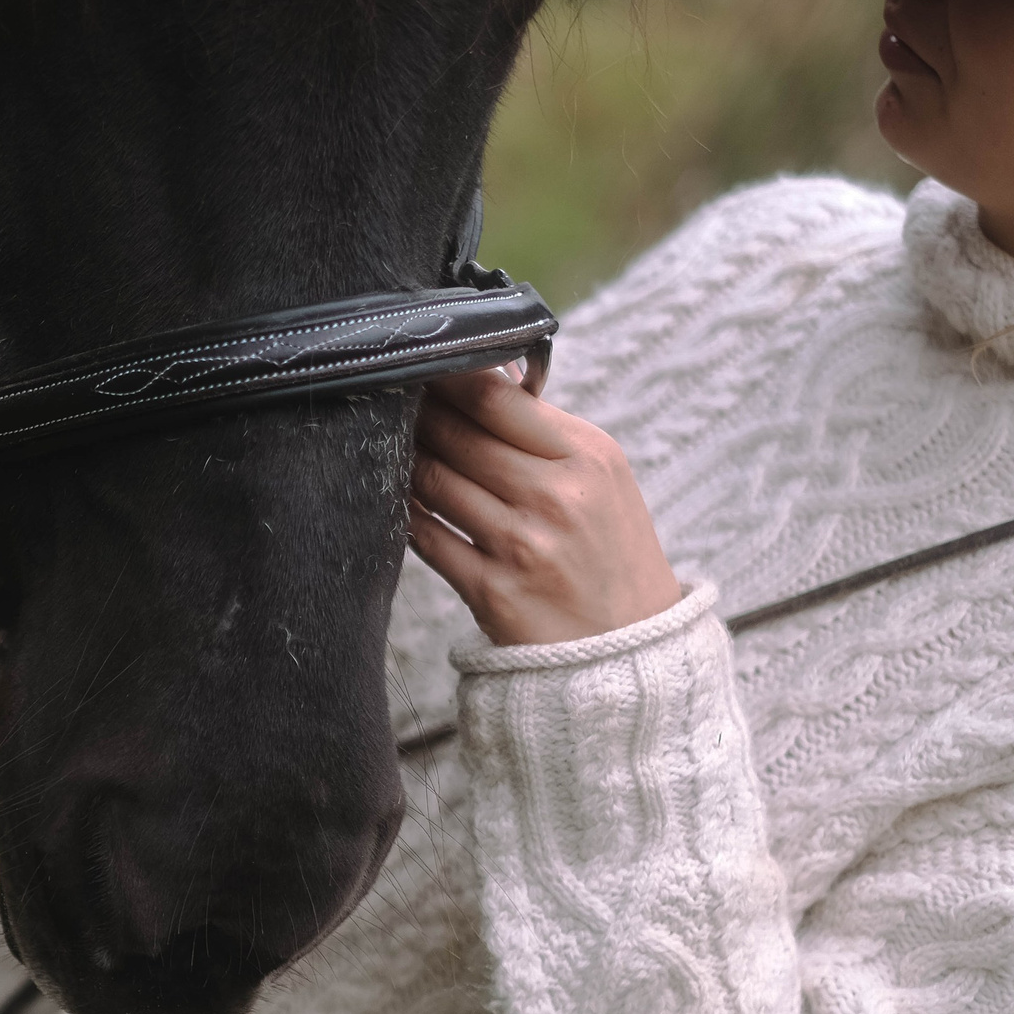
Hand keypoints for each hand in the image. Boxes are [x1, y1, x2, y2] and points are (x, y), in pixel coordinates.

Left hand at [408, 366, 680, 645]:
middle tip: (386, 401)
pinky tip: (394, 500)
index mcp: (587, 456)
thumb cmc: (608, 550)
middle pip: (456, 436)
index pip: (495, 397)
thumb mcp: (600, 477)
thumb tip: (478, 375)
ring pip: (433, 482)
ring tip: (384, 445)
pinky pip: (425, 538)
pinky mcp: (491, 590)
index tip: (416, 364)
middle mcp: (555, 496)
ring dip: (402, 460)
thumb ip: (542, 431)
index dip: (443, 376)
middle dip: (415, 415)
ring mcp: (522, 545)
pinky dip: (404, 514)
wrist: (628, 648)